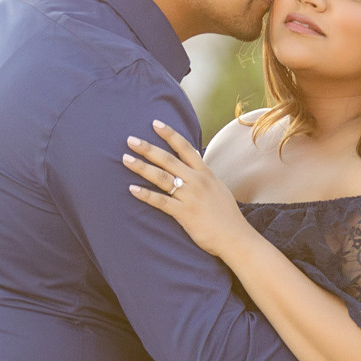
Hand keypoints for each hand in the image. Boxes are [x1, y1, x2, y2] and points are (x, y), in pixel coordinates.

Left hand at [124, 121, 250, 258]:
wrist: (235, 237)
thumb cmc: (226, 215)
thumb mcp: (218, 187)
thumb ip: (204, 174)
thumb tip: (194, 159)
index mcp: (205, 173)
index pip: (185, 148)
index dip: (170, 134)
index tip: (155, 123)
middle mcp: (196, 181)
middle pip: (168, 159)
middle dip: (148, 148)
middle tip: (130, 140)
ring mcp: (189, 196)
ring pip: (161, 177)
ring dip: (142, 167)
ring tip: (125, 159)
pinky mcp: (184, 213)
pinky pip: (161, 201)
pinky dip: (145, 195)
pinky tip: (132, 189)